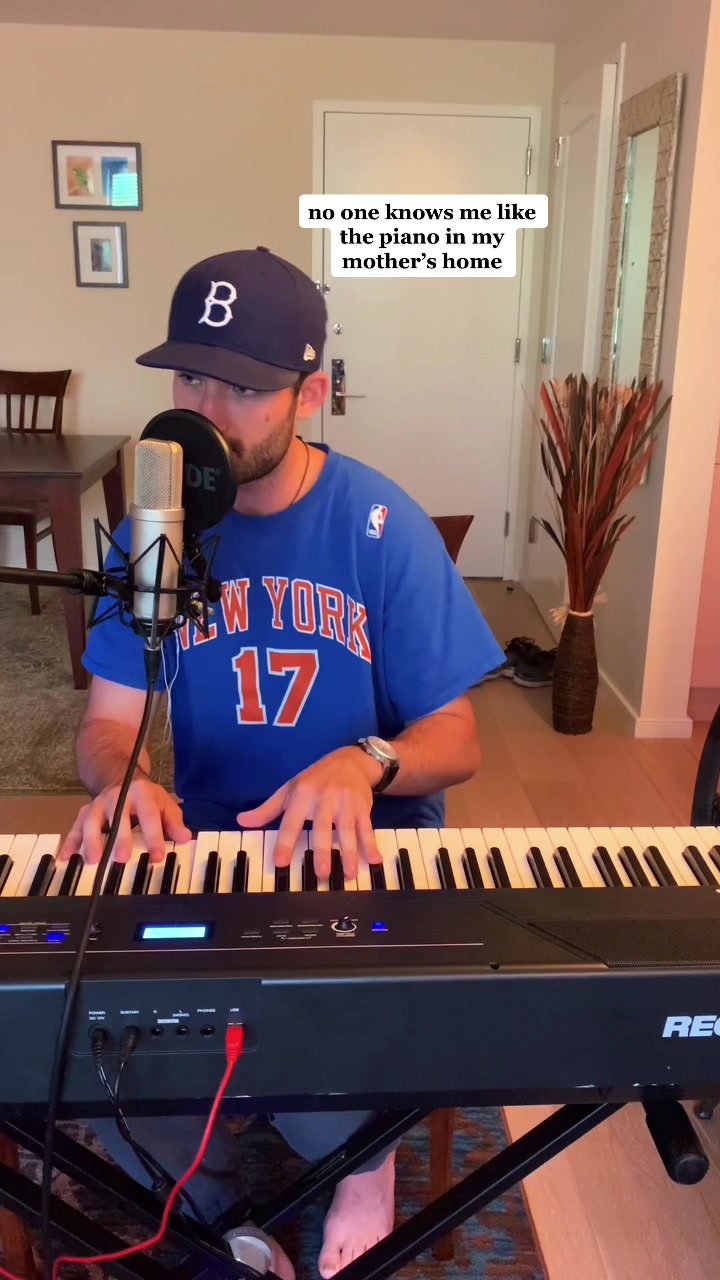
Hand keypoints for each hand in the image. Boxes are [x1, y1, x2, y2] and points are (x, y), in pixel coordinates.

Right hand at [58, 779, 191, 865]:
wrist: (119, 776)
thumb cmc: (145, 797)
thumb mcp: (164, 803)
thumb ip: (174, 821)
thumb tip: (184, 838)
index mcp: (141, 794)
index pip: (149, 816)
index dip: (154, 837)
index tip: (157, 856)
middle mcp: (117, 797)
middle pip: (117, 817)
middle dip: (119, 838)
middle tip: (122, 858)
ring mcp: (98, 805)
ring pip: (91, 821)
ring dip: (91, 841)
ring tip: (93, 860)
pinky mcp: (84, 813)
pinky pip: (75, 828)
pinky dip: (69, 843)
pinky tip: (65, 858)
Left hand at [237, 747, 383, 879]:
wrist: (350, 761)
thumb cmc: (315, 778)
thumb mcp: (289, 789)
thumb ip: (267, 809)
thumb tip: (242, 821)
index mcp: (302, 796)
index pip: (291, 823)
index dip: (285, 842)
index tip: (280, 862)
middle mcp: (324, 799)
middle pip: (323, 828)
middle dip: (323, 851)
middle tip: (322, 873)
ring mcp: (345, 803)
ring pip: (348, 831)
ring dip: (349, 853)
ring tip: (350, 874)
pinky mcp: (362, 807)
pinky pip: (367, 827)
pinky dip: (371, 844)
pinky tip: (374, 860)